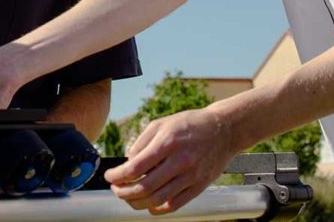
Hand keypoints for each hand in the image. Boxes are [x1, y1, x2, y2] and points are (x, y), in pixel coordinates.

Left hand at [104, 107, 237, 214]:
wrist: (223, 130)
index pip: (136, 168)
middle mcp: (180, 162)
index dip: (118, 176)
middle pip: (145, 187)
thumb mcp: (160, 124)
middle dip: (124, 192)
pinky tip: (148, 205)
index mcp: (167, 143)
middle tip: (115, 189)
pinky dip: (158, 209)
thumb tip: (128, 163)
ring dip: (138, 202)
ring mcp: (191, 176)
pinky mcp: (200, 186)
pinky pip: (175, 205)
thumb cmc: (188, 124)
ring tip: (128, 197)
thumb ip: (141, 143)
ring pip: (158, 200)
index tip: (109, 177)